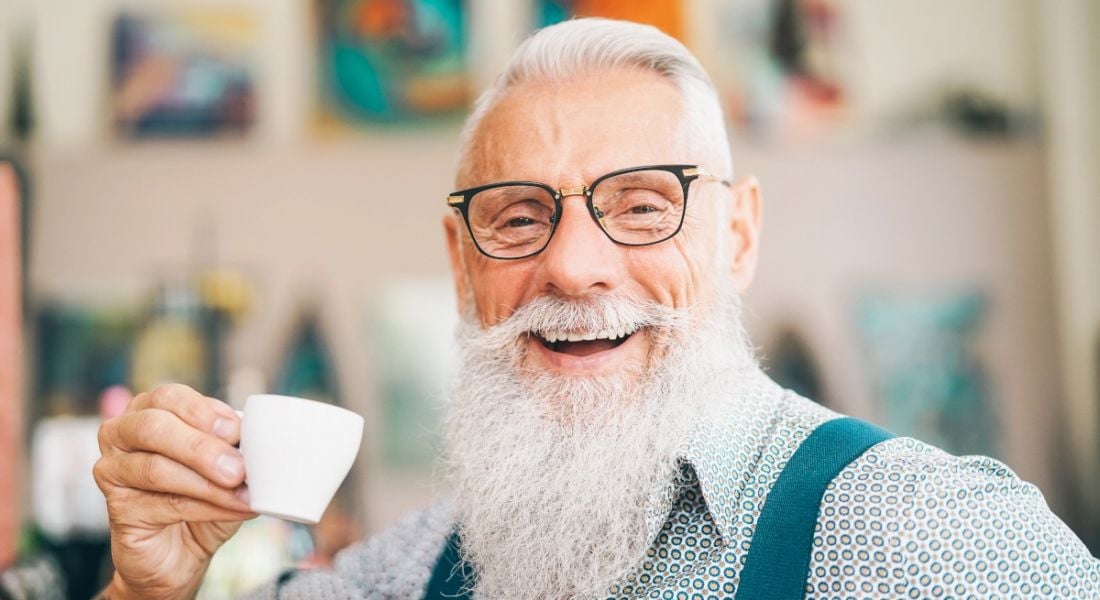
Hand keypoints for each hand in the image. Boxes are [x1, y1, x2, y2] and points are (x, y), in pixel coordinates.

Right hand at [94, 384, 255, 598]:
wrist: (180, 551)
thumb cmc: (203, 496)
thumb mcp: (225, 464)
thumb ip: (235, 446)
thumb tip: (259, 438)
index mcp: (148, 410)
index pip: (169, 397)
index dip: (203, 411)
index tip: (237, 431)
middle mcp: (121, 434)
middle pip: (154, 428)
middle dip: (201, 447)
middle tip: (238, 468)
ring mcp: (112, 471)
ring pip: (156, 468)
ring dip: (207, 482)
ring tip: (241, 491)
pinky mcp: (118, 509)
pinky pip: (163, 504)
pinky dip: (206, 506)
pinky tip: (234, 509)